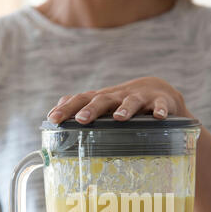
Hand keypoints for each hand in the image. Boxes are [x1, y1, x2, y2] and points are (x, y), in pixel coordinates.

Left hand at [47, 76, 190, 123]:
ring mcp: (140, 98)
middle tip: (81, 119)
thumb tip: (51, 117)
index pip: (81, 100)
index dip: (67, 109)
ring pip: (131, 102)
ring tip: (119, 118)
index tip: (53, 119)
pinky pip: (160, 105)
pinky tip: (159, 117)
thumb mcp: (103, 106)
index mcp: (102, 99)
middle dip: (91, 109)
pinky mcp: (160, 101)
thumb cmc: (124, 104)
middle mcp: (118, 96)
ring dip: (125, 109)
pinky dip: (160, 110)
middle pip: (102, 100)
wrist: (159, 92)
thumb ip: (80, 111)